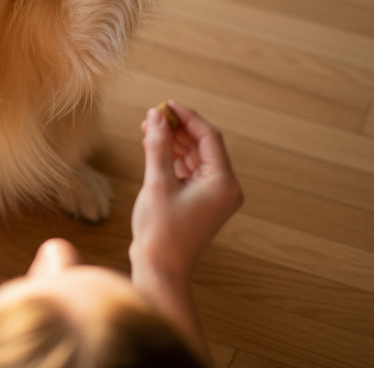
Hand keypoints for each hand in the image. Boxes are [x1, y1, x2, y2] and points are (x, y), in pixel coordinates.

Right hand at [131, 100, 241, 280]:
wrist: (160, 269)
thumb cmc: (161, 230)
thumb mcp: (158, 182)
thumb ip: (159, 145)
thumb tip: (157, 115)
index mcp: (223, 183)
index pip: (209, 137)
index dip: (187, 117)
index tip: (166, 104)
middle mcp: (224, 188)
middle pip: (203, 146)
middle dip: (177, 129)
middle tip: (152, 116)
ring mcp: (213, 196)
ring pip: (194, 157)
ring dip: (173, 143)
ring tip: (148, 130)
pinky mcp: (201, 202)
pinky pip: (189, 171)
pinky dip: (173, 159)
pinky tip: (153, 148)